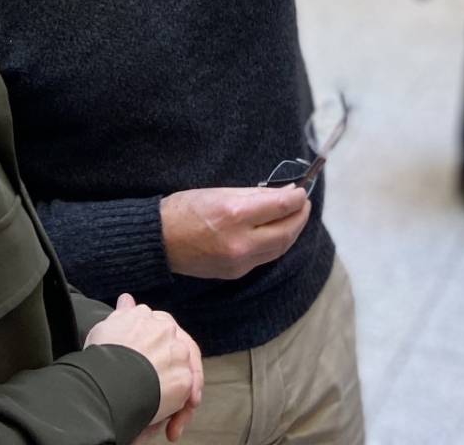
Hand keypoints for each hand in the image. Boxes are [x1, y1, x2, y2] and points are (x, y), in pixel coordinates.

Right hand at [87, 294, 202, 440]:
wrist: (105, 378)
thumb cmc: (100, 355)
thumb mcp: (108, 327)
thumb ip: (122, 314)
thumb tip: (126, 299)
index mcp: (146, 316)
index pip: (157, 330)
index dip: (152, 351)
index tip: (143, 368)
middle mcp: (166, 329)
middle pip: (172, 351)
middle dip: (164, 374)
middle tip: (156, 397)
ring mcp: (177, 352)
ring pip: (180, 374)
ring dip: (170, 395)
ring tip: (158, 418)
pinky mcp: (184, 378)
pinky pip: (185, 394)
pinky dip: (176, 411)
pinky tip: (166, 424)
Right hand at [159, 186, 310, 279]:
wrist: (160, 241)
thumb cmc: (186, 209)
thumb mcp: (219, 192)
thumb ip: (255, 194)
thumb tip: (284, 193)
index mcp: (234, 215)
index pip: (280, 207)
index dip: (296, 198)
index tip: (302, 190)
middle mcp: (240, 242)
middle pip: (285, 232)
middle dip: (300, 217)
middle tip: (304, 204)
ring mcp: (239, 262)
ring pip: (279, 249)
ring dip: (292, 232)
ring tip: (295, 217)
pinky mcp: (236, 273)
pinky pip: (265, 258)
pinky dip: (276, 243)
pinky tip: (276, 232)